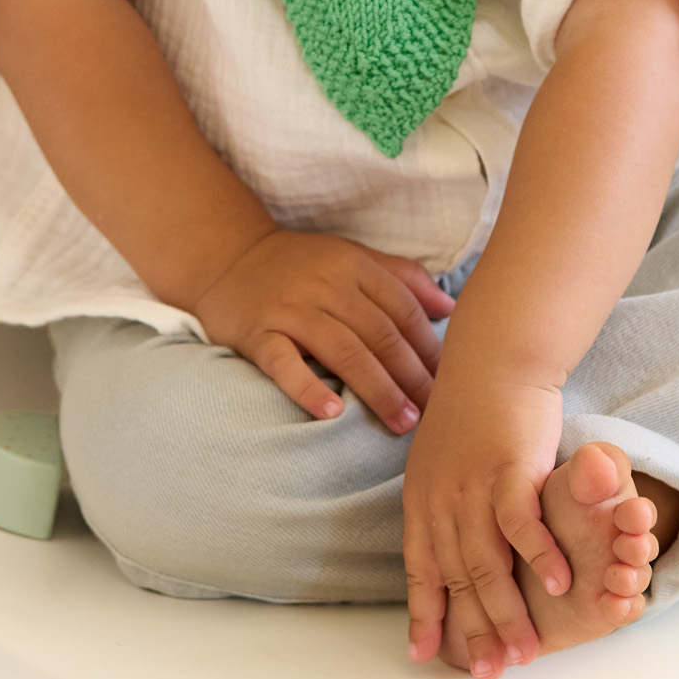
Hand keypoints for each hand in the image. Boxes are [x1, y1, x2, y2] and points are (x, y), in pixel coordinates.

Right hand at [193, 231, 455, 436]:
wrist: (228, 258)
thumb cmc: (300, 266)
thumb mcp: (351, 257)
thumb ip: (401, 276)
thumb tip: (450, 307)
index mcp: (353, 266)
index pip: (403, 310)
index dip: (430, 348)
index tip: (451, 382)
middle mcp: (325, 285)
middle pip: (380, 334)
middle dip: (412, 376)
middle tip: (434, 412)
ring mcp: (290, 309)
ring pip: (344, 350)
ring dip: (378, 389)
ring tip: (401, 421)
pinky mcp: (258, 333)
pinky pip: (285, 363)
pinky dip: (308, 388)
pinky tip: (332, 413)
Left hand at [400, 369, 568, 678]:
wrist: (494, 359)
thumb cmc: (474, 410)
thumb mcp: (441, 462)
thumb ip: (443, 505)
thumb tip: (444, 543)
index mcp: (422, 500)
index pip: (419, 570)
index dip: (423, 615)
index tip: (424, 656)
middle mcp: (442, 499)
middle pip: (456, 578)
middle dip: (472, 631)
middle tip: (488, 673)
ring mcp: (474, 485)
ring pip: (487, 561)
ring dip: (507, 610)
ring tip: (523, 651)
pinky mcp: (510, 468)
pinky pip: (523, 522)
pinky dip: (540, 556)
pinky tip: (558, 586)